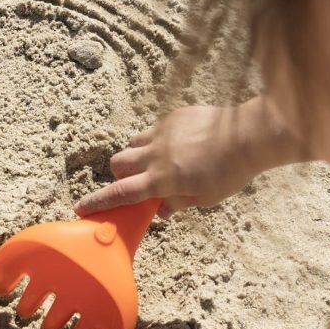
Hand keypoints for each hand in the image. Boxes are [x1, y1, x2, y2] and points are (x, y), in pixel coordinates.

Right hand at [73, 99, 300, 218]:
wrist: (249, 135)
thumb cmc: (230, 172)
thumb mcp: (205, 198)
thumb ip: (177, 203)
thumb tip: (160, 211)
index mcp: (163, 179)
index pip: (122, 193)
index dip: (98, 202)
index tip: (80, 207)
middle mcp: (156, 154)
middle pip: (118, 163)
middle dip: (121, 174)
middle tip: (140, 181)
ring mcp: (162, 132)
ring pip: (133, 144)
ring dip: (138, 156)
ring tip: (161, 162)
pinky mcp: (172, 117)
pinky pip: (154, 130)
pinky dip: (159, 141)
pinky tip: (183, 145)